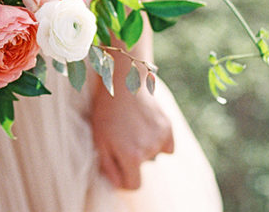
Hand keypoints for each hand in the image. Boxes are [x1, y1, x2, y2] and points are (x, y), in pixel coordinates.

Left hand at [90, 71, 173, 189]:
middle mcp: (149, 151)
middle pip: (142, 168)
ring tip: (131, 127)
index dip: (124, 179)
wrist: (124, 82)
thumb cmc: (106, 111)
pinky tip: (146, 126)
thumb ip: (108, 165)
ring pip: (153, 156)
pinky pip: (166, 146)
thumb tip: (118, 184)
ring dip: (144, 147)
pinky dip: (158, 141)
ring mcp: (161, 139)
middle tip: (121, 137)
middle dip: (132, 159)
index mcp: (131, 156)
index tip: (118, 168)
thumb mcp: (98, 139)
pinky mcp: (169, 128)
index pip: (133, 185)